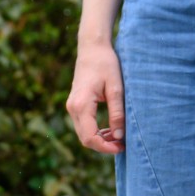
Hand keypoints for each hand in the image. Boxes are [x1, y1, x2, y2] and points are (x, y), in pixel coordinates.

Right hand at [65, 40, 125, 154]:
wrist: (92, 48)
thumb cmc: (106, 64)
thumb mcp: (116, 89)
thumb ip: (117, 114)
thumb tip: (118, 136)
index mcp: (82, 105)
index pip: (90, 137)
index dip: (105, 147)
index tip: (121, 147)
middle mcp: (72, 108)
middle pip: (85, 139)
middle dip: (103, 146)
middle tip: (122, 145)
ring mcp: (72, 107)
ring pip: (84, 134)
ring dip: (100, 140)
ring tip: (118, 138)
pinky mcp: (75, 105)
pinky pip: (83, 126)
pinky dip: (96, 132)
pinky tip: (110, 130)